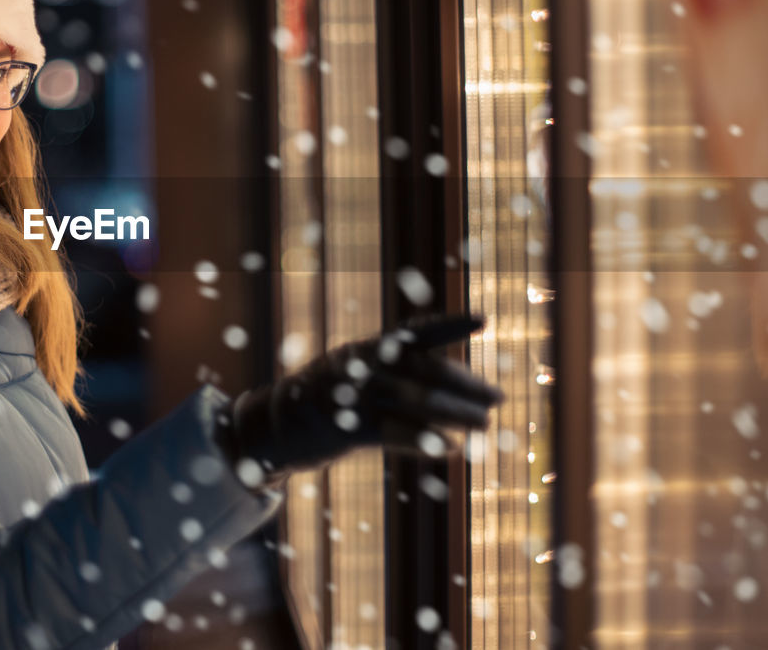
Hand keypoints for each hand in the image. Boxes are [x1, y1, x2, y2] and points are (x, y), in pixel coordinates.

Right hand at [214, 315, 501, 486]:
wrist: (270, 427)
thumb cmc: (321, 404)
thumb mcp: (354, 381)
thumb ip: (392, 380)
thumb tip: (448, 389)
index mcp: (365, 352)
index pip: (414, 334)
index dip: (448, 325)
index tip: (482, 320)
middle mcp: (361, 367)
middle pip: (424, 371)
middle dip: (464, 384)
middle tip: (497, 397)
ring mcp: (352, 395)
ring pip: (415, 401)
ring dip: (454, 413)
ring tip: (484, 425)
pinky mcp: (344, 428)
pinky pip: (392, 433)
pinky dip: (422, 439)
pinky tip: (448, 448)